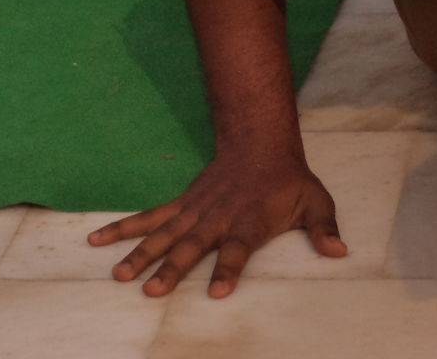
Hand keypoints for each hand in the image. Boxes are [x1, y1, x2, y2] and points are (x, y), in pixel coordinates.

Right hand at [88, 153, 346, 297]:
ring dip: (141, 253)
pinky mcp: (182, 204)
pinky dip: (123, 228)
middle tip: (152, 291)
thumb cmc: (290, 181)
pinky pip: (149, 217)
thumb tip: (341, 252)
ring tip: (118, 275)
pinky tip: (96, 241)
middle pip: (193, 245)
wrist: (261, 144)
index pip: (239, 248)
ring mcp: (196, 210)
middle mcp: (219, 217)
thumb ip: (325, 228)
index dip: (228, 269)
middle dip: (173, 268)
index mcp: (251, 220)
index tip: (216, 292)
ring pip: (165, 233)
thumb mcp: (316, 201)